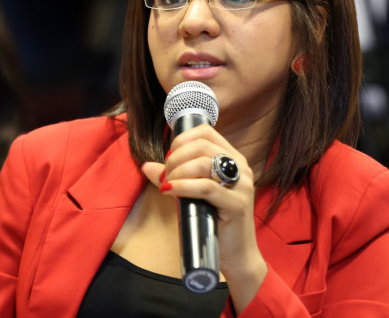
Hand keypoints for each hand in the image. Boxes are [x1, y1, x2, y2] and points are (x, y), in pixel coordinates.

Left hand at [140, 124, 267, 311]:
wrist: (236, 256)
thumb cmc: (214, 223)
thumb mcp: (192, 195)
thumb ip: (173, 178)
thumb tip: (146, 166)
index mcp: (233, 159)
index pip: (206, 132)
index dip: (181, 140)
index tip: (168, 158)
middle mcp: (240, 167)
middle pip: (202, 145)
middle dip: (175, 158)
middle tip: (165, 176)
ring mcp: (242, 185)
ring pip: (203, 163)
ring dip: (177, 172)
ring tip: (168, 185)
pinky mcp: (237, 205)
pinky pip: (206, 187)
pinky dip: (183, 187)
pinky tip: (170, 192)